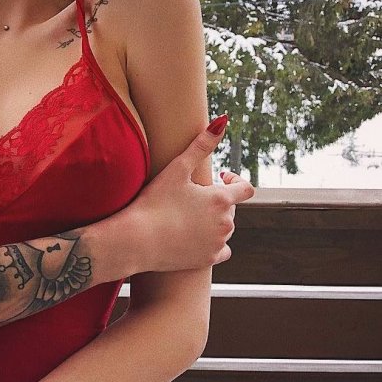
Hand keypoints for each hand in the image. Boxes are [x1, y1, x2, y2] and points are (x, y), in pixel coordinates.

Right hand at [104, 117, 255, 276]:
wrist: (135, 240)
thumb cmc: (153, 202)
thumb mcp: (177, 169)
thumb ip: (201, 145)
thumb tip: (223, 120)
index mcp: (222, 200)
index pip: (246, 188)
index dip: (235, 180)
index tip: (221, 176)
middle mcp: (226, 223)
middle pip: (232, 208)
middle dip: (219, 200)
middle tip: (195, 196)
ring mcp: (217, 243)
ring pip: (226, 229)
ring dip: (215, 220)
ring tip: (191, 215)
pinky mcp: (207, 260)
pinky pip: (221, 251)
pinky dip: (213, 243)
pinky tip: (198, 237)